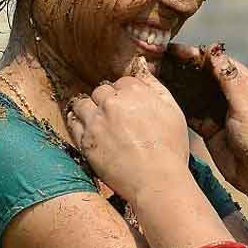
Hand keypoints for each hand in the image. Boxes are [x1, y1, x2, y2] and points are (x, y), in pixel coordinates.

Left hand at [67, 58, 190, 201]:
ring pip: (83, 104)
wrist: (158, 180)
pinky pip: (74, 124)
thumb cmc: (171, 148)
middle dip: (108, 101)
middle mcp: (112, 103)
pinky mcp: (86, 141)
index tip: (131, 108)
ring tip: (101, 124)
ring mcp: (96, 121)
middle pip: (101, 91)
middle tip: (118, 119)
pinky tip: (89, 131)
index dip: (127, 95)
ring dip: (90, 110)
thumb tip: (141, 66)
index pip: (122, 82)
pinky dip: (78, 124)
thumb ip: (156, 86)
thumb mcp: (173, 111)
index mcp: (135, 91)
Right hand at [166, 43, 247, 199]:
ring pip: (197, 93)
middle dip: (184, 68)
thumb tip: (214, 49)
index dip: (198, 55)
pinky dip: (179, 105)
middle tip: (159, 60)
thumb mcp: (246, 107)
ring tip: (154, 75)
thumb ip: (229, 80)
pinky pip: (192, 112)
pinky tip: (161, 97)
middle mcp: (234, 96)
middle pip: (205, 76)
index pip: (220, 63)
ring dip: (179, 85)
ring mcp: (222, 113)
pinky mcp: (211, 129)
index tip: (175, 49)